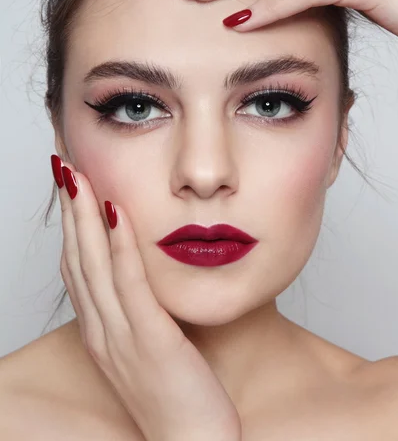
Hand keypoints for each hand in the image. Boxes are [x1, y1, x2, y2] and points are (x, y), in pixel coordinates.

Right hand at [51, 155, 241, 440]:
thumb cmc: (175, 391)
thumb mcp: (148, 342)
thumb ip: (138, 306)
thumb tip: (141, 268)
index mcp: (100, 328)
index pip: (76, 264)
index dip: (70, 221)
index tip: (70, 182)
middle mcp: (101, 329)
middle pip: (76, 258)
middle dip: (69, 208)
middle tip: (63, 164)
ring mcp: (121, 337)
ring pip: (94, 266)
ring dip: (84, 216)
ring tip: (78, 176)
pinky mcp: (151, 342)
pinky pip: (130, 287)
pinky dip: (120, 248)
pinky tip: (116, 213)